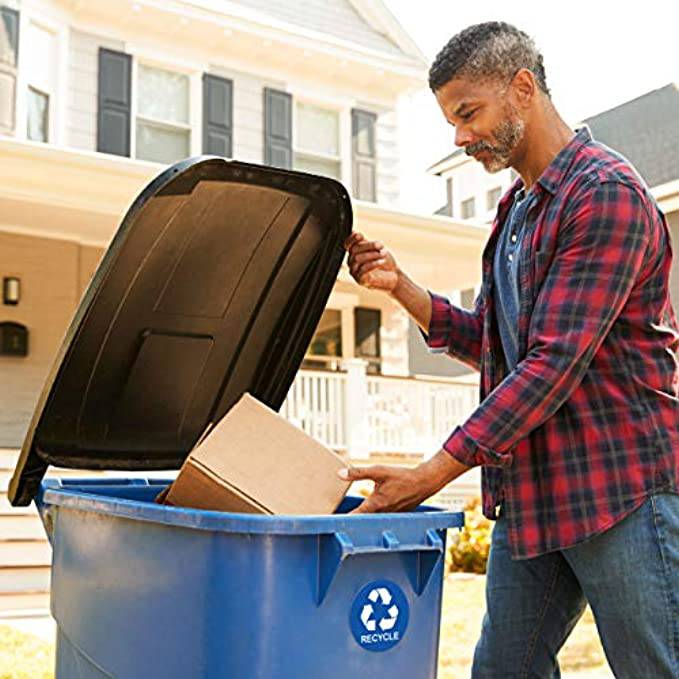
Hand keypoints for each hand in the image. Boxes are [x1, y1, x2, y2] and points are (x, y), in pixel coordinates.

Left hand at [338, 450, 469, 513]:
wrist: (424, 482)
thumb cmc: (401, 476)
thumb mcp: (379, 471)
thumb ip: (358, 473)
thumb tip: (340, 474)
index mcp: (375, 504)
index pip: (354, 516)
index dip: (342, 519)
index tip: (329, 521)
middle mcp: (381, 514)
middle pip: (362, 521)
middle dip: (350, 521)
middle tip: (334, 519)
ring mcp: (389, 516)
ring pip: (371, 521)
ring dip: (362, 519)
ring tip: (349, 517)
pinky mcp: (395, 515)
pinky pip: (380, 518)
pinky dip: (373, 516)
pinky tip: (370, 511)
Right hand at [344, 232, 399, 291]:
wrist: (394, 275)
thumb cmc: (385, 261)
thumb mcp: (376, 248)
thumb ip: (365, 242)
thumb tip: (353, 232)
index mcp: (355, 253)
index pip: (347, 244)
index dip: (351, 239)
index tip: (361, 236)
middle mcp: (352, 262)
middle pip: (354, 250)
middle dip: (368, 245)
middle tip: (381, 245)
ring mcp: (355, 272)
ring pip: (357, 259)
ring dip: (372, 254)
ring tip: (383, 254)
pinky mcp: (361, 281)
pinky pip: (362, 270)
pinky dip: (373, 264)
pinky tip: (381, 261)